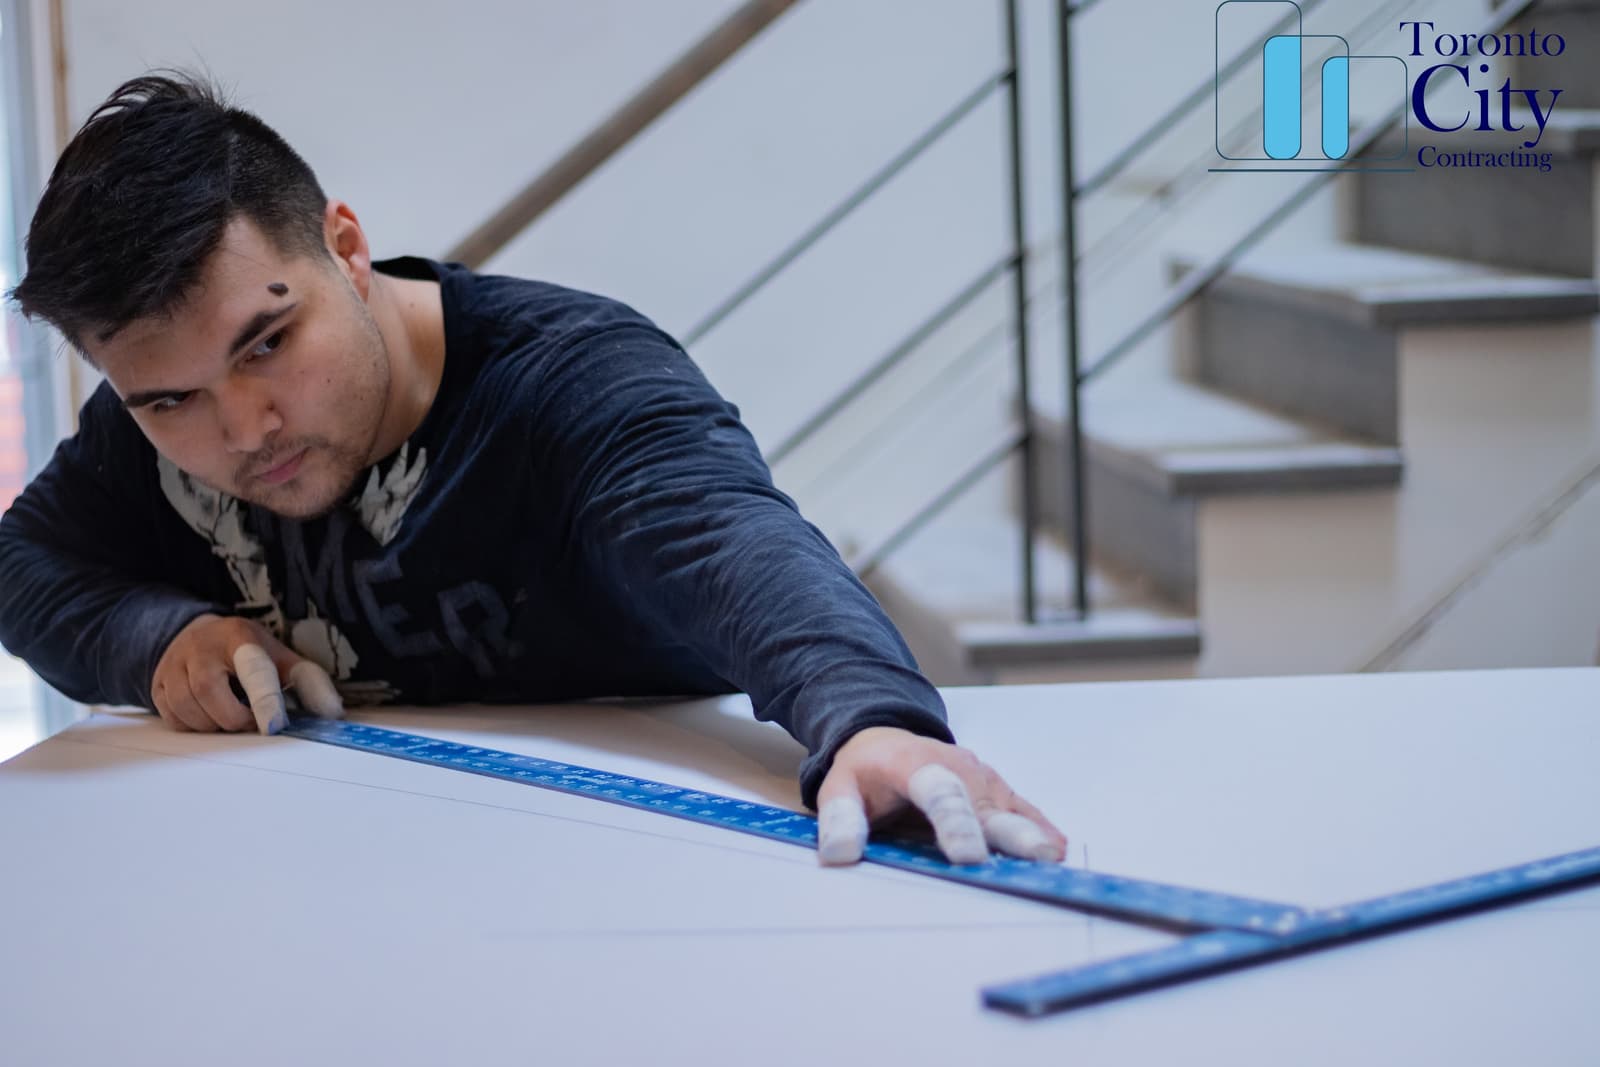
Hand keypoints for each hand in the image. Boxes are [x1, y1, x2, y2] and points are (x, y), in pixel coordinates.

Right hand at [150, 613, 342, 733]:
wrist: (198, 634)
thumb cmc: (246, 652)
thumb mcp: (279, 657)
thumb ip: (308, 681)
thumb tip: (333, 713)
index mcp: (239, 637)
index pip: (253, 669)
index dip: (265, 700)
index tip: (275, 726)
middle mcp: (202, 647)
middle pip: (212, 693)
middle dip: (234, 717)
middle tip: (248, 719)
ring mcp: (174, 665)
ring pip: (188, 709)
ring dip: (213, 724)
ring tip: (228, 715)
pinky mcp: (157, 684)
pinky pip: (172, 718)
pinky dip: (193, 726)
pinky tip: (206, 715)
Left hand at [814, 726, 1066, 866]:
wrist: (887, 738)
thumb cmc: (865, 771)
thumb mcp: (839, 788)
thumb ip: (840, 819)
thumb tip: (840, 856)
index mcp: (916, 765)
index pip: (939, 794)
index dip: (955, 823)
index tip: (967, 856)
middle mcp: (958, 768)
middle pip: (986, 805)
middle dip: (1012, 832)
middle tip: (1035, 858)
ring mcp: (983, 778)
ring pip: (1010, 811)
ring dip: (1032, 837)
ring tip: (1053, 866)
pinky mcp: (998, 790)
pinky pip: (1023, 810)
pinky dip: (1040, 829)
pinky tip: (1057, 850)